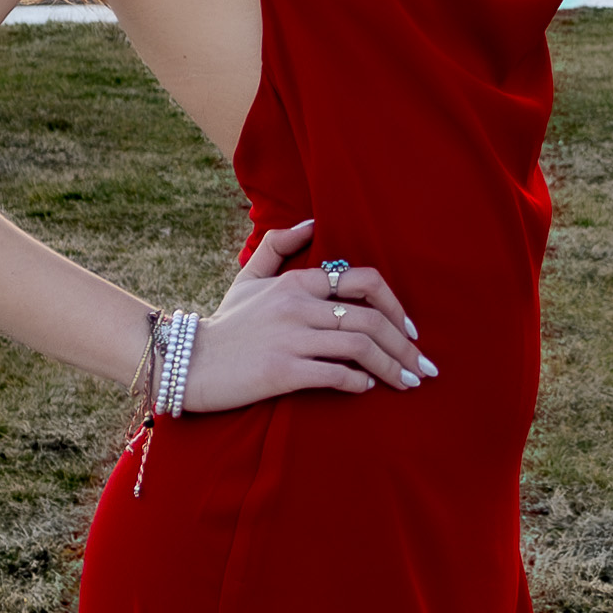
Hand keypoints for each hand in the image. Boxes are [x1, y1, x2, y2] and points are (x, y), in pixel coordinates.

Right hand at [181, 218, 436, 408]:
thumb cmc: (227, 324)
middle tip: (423, 367)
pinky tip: (366, 388)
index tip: (409, 330)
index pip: (364, 281)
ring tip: (406, 383)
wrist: (190, 362)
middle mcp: (297, 305)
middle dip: (404, 346)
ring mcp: (290, 338)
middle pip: (370, 318)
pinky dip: (358, 383)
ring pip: (359, 346)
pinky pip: (336, 375)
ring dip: (391, 367)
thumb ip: (278, 245)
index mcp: (297, 282)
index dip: (396, 304)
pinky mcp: (282, 371)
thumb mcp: (249, 278)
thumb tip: (312, 223)